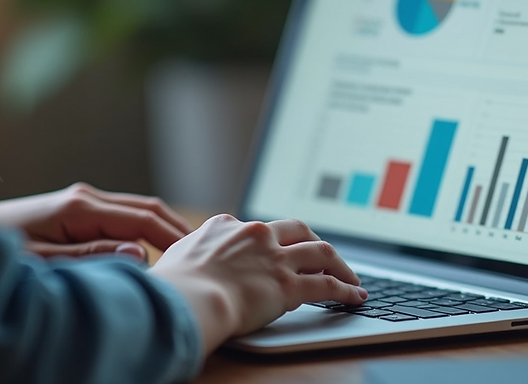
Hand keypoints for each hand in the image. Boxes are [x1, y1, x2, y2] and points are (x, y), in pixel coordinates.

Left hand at [0, 182, 193, 260]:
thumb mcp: (43, 263)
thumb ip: (91, 257)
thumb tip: (139, 252)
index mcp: (80, 206)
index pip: (145, 218)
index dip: (176, 237)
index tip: (199, 258)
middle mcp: (85, 197)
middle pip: (148, 207)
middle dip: (179, 229)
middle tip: (206, 253)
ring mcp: (80, 201)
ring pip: (137, 210)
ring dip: (163, 229)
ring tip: (188, 253)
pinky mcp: (74, 210)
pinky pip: (120, 217)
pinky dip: (144, 230)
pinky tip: (153, 251)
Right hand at [149, 214, 366, 353]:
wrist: (185, 300)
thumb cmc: (171, 288)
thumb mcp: (175, 260)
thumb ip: (189, 257)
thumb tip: (183, 267)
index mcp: (226, 226)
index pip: (257, 228)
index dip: (271, 240)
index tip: (277, 251)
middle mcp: (255, 235)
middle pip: (297, 229)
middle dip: (313, 241)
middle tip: (323, 256)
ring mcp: (274, 258)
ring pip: (321, 252)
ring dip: (340, 264)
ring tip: (351, 275)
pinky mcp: (288, 285)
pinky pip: (327, 285)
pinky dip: (345, 289)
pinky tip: (356, 295)